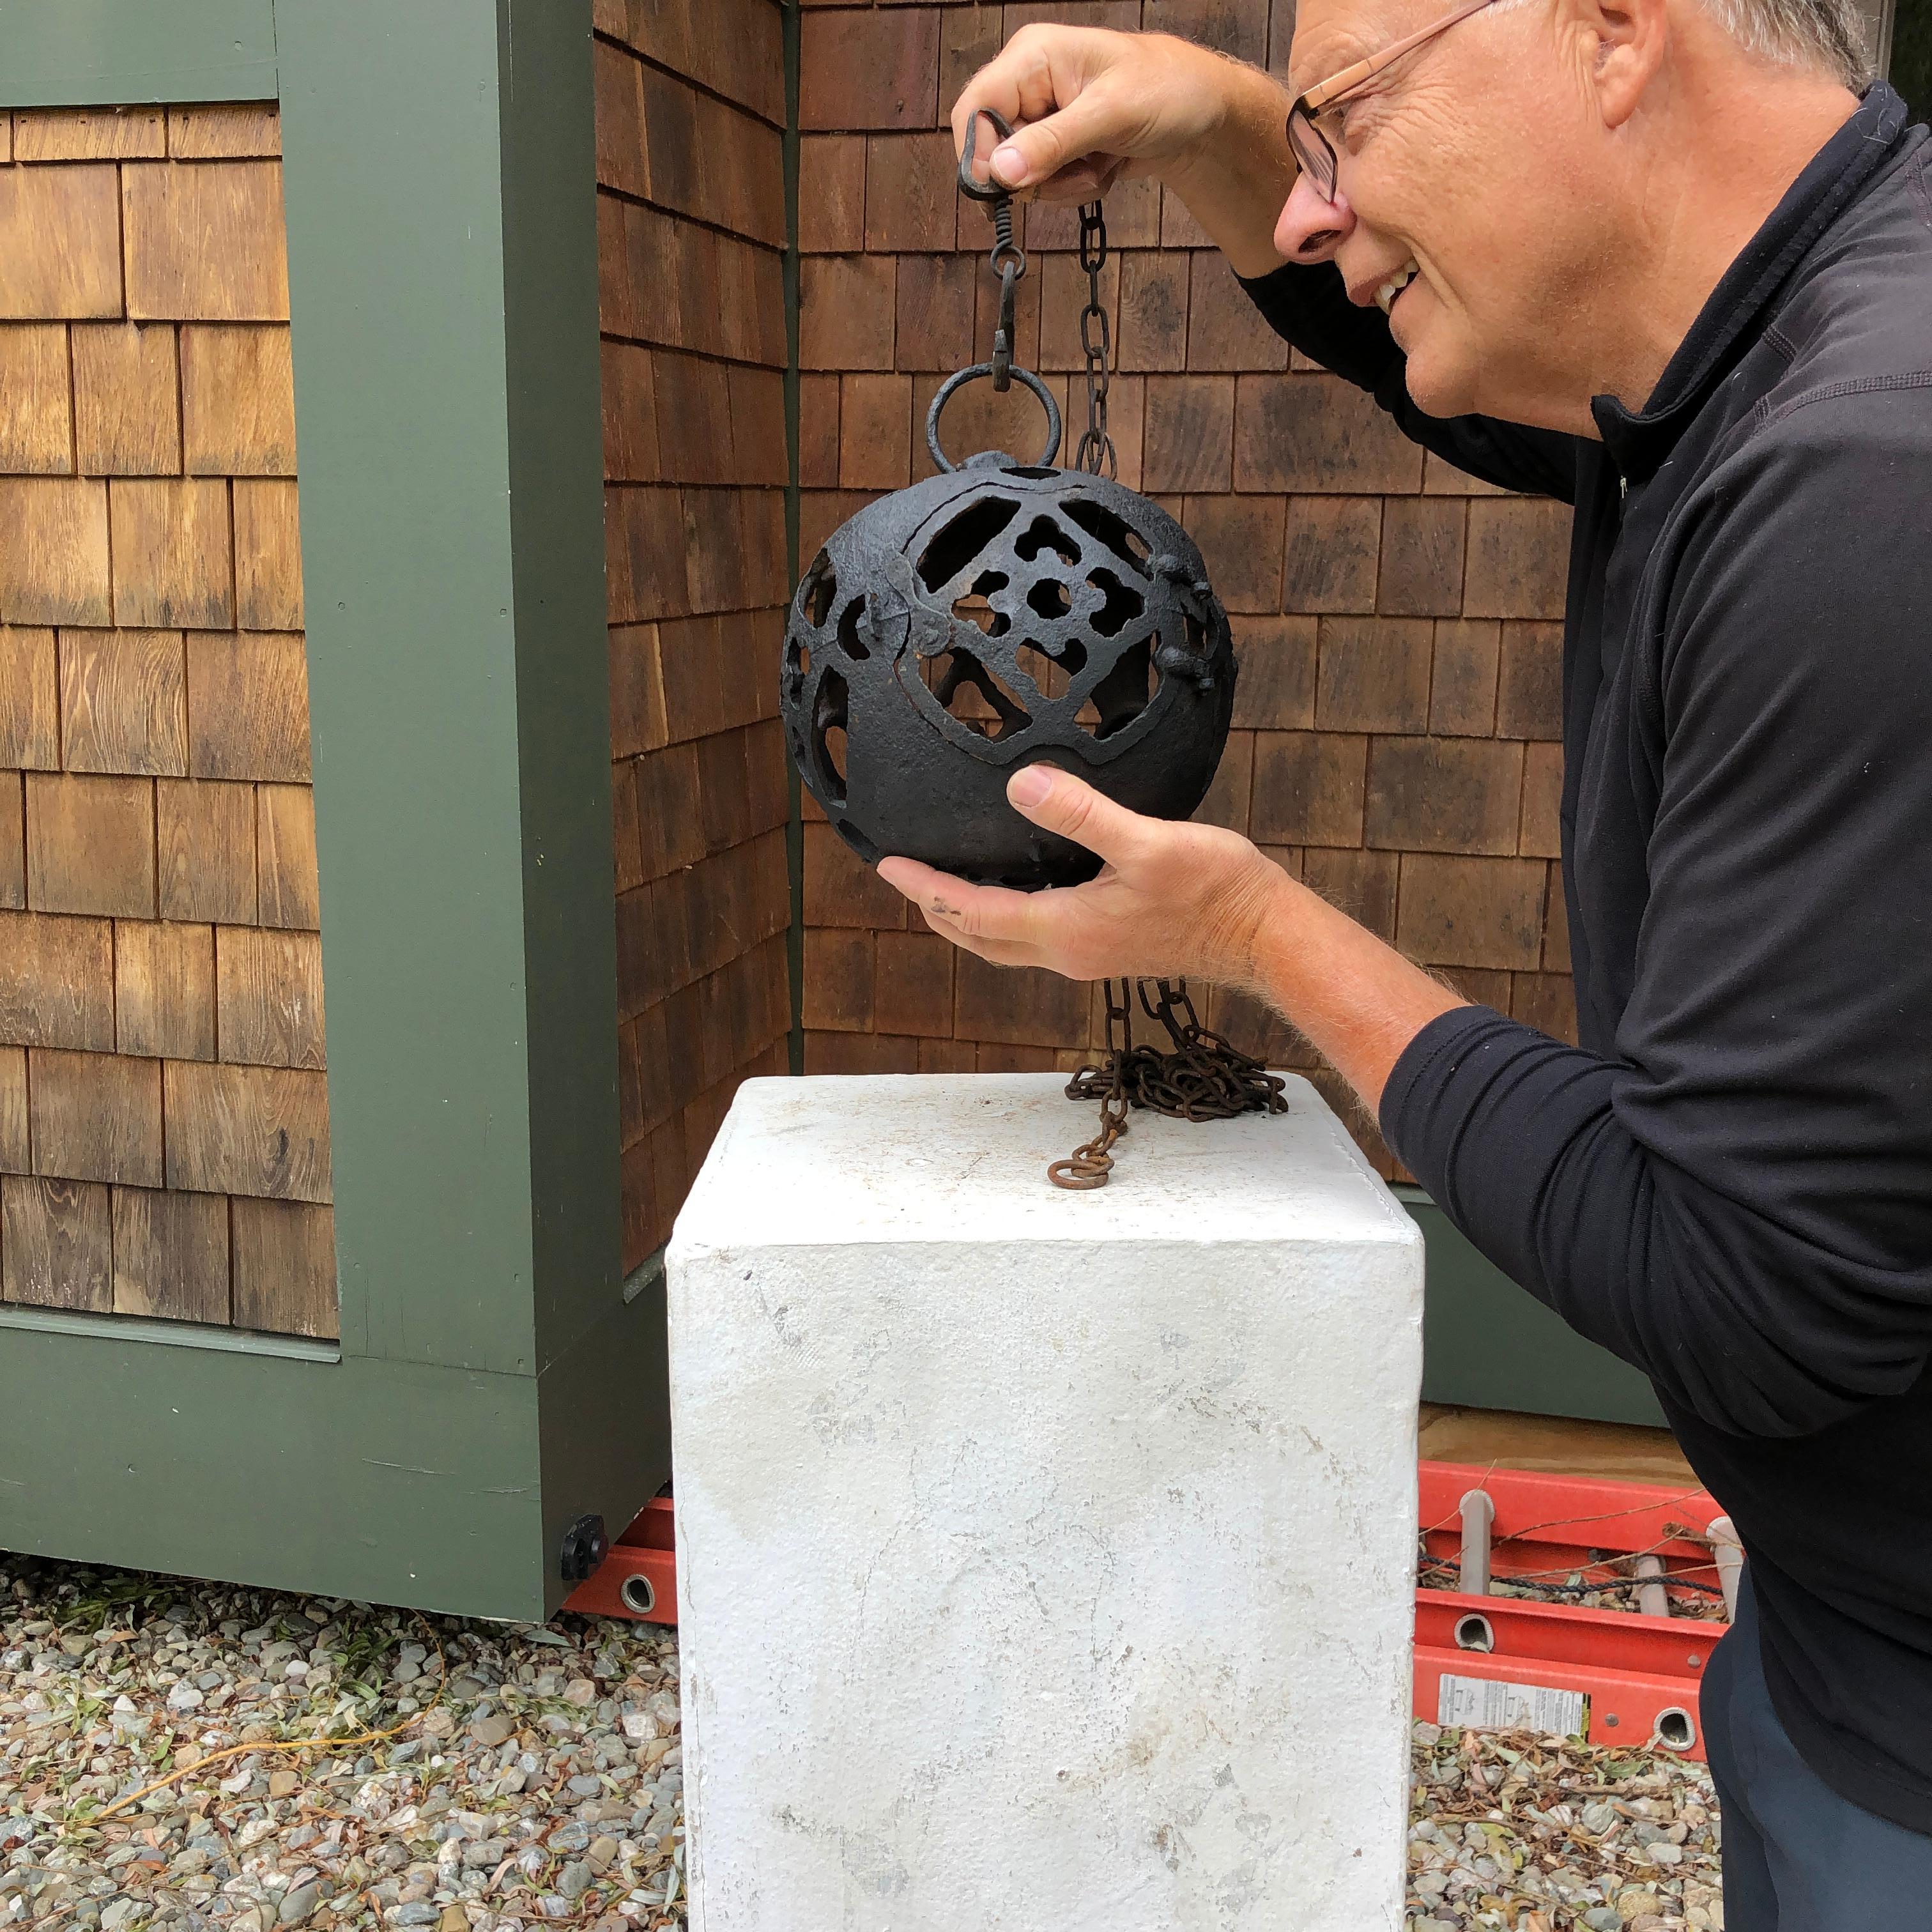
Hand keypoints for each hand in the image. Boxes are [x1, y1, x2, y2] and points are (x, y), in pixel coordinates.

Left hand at [875, 764, 1288, 988]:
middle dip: (937, 909)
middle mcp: (1068, 951)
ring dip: (969, 919)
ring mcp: (1089, 955)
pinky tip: (1017, 892)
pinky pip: (1036, 938)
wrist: (1263, 937)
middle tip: (905, 878)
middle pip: (980, 938)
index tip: (888, 866)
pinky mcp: (1109, 949)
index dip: (927, 890)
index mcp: (1065, 929)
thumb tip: (1021, 785)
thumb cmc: (1214, 891)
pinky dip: (1007, 918)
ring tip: (945, 889)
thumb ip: (1081, 814)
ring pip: (1006, 944)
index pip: (972, 913)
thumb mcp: (1147, 842)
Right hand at [951, 26, 1240, 204]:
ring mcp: (1043, 117)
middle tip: (1079, 171)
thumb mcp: (1110, 115)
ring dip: (1061, 185)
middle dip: (1035, 175)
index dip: (980, 154)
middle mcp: (1030, 85)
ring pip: (1020, 174)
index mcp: (1033, 57)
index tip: (1006, 188)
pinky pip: (1045, 184)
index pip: (975, 107)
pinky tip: (1104, 166)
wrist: (1203, 114)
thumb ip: (1053, 143)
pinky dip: (1074, 187)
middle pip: (995, 148)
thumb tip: (1000, 172)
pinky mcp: (1058, 146)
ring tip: (1101, 163)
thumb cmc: (1167, 90)